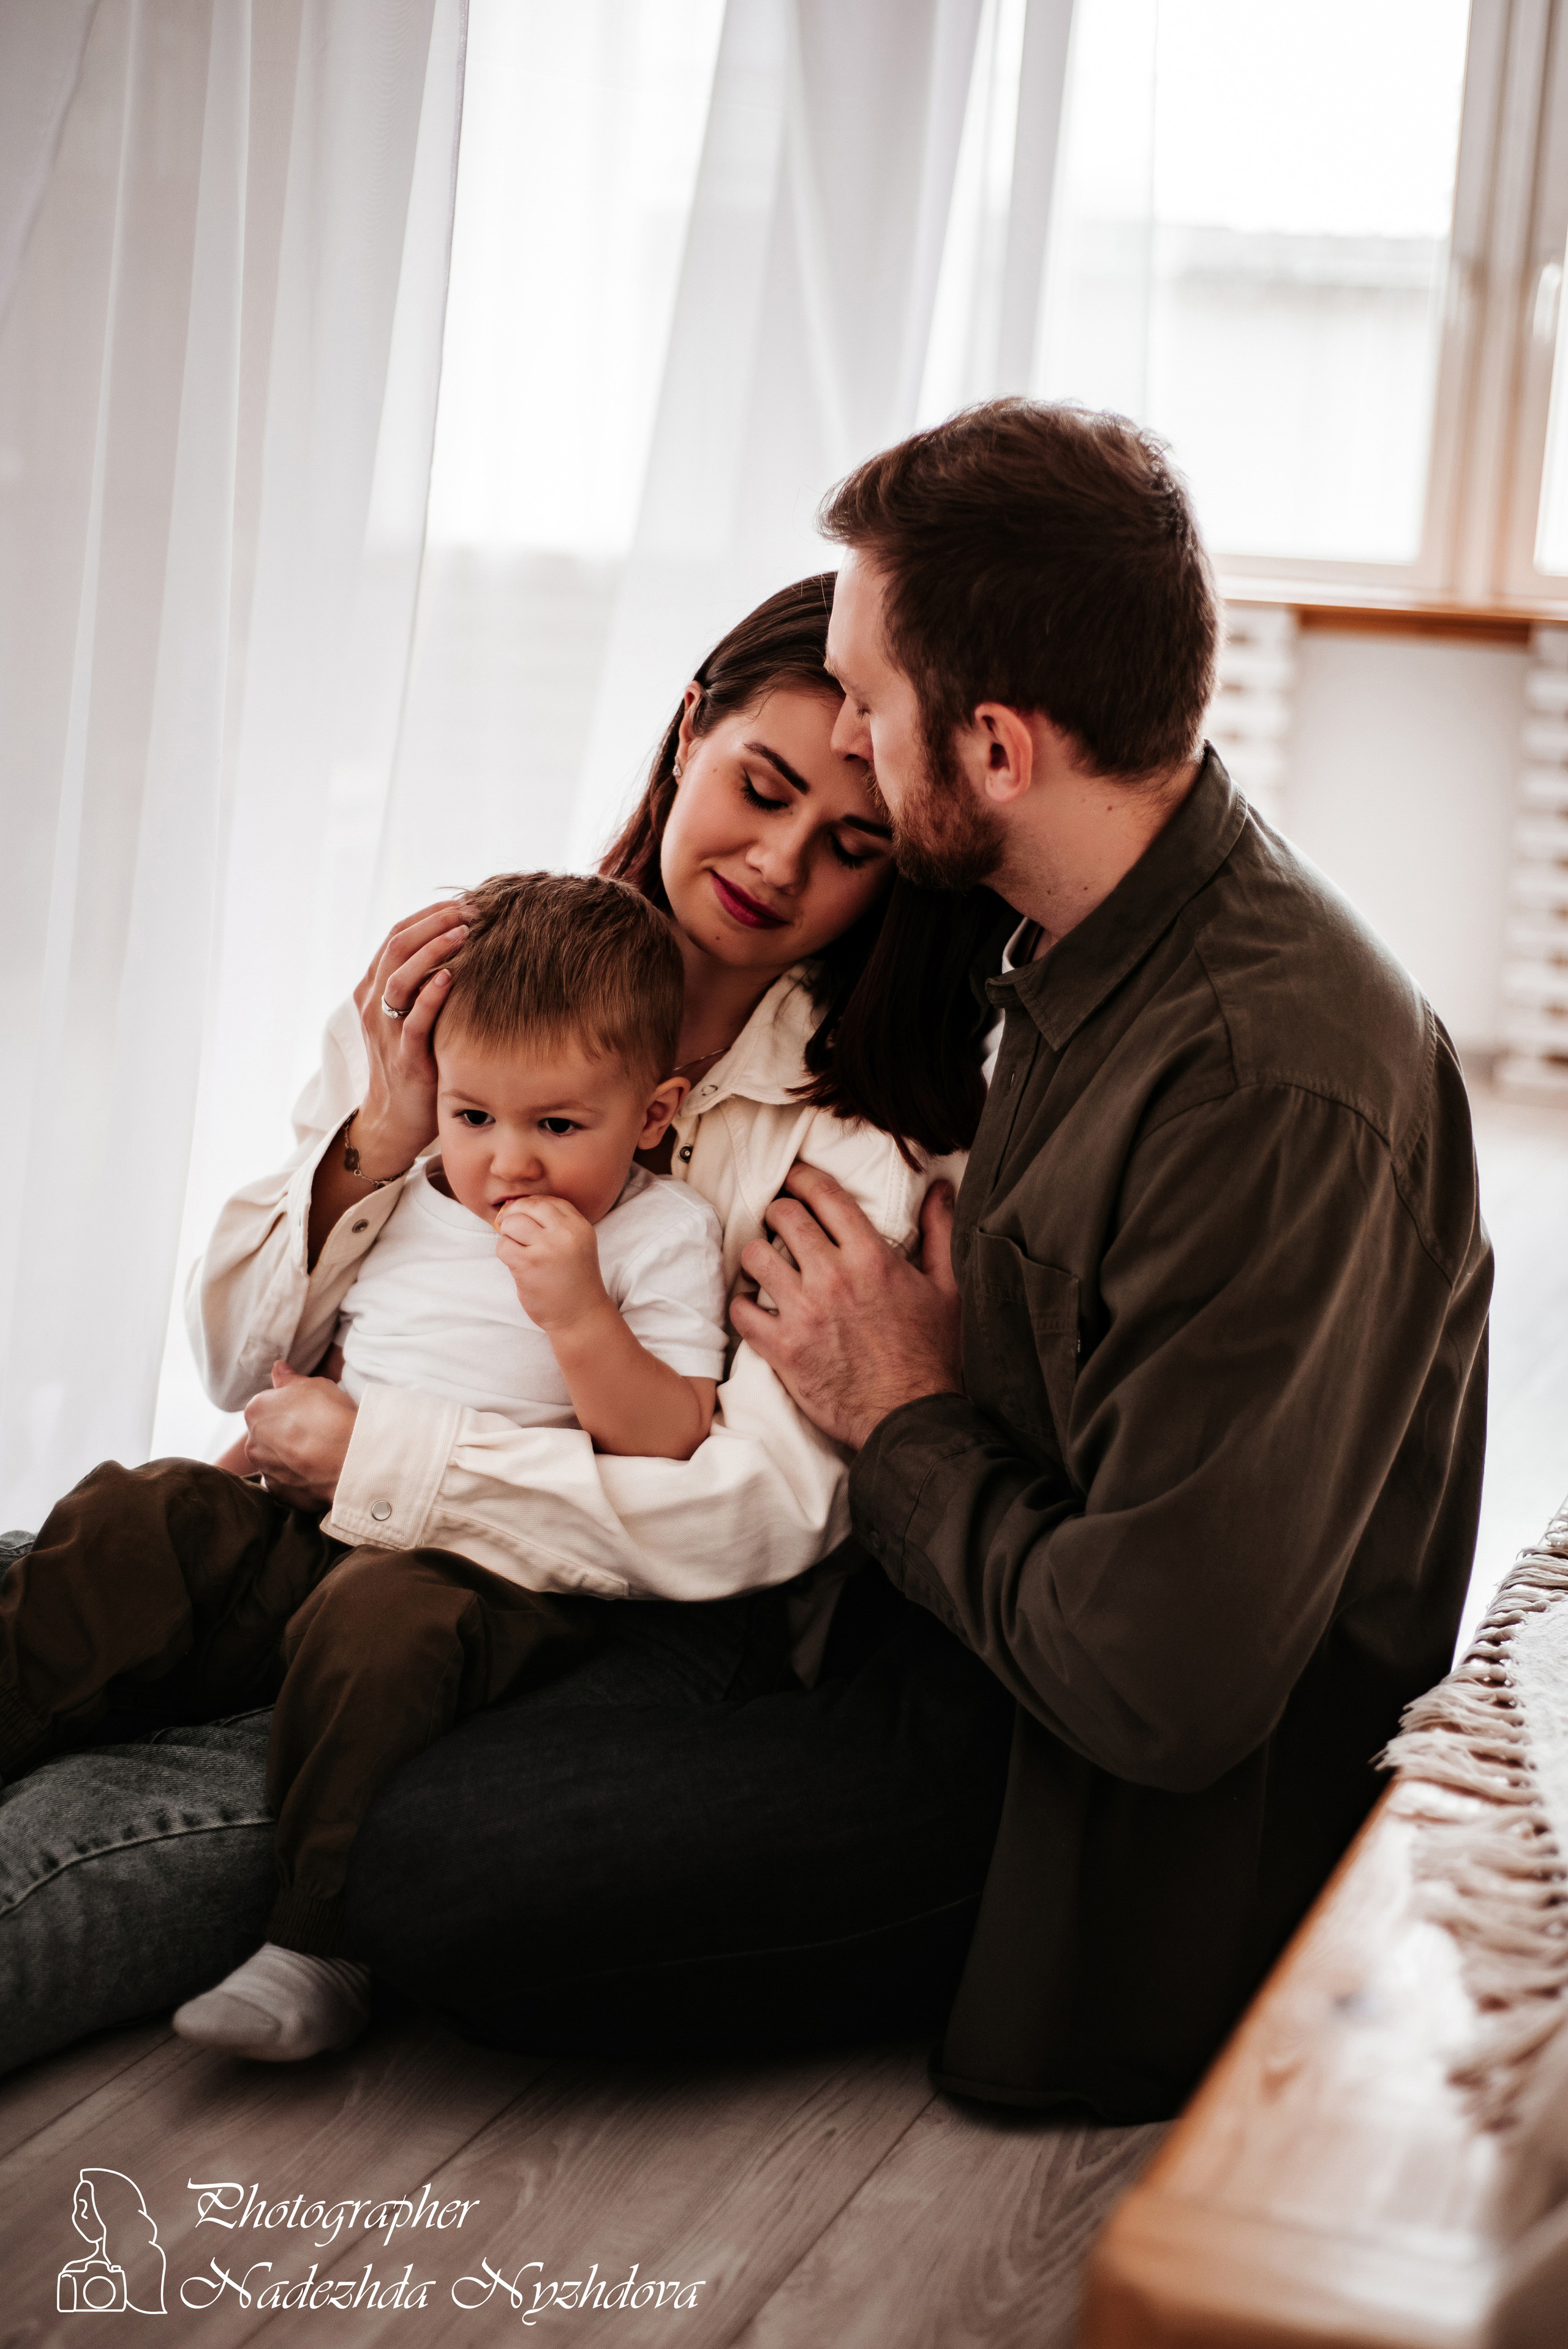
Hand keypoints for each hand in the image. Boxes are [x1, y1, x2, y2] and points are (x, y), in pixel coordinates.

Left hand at [243, 1362, 358, 1507]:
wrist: (351, 1458)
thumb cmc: (333, 1416)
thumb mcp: (314, 1385)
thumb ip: (290, 1380)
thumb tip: (278, 1370)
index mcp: (255, 1411)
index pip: (268, 1405)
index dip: (292, 1407)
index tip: (310, 1411)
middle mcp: (252, 1443)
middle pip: (268, 1434)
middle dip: (287, 1433)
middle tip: (317, 1431)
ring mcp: (266, 1472)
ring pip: (277, 1460)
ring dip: (292, 1457)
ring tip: (321, 1453)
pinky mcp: (281, 1495)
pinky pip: (288, 1483)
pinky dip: (300, 1478)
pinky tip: (319, 1471)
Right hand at [349, 899, 472, 1175]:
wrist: (396, 1120)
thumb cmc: (414, 1062)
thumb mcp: (413, 1016)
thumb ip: (425, 983)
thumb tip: (466, 945)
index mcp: (374, 989)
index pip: (396, 935)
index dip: (428, 915)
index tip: (463, 901)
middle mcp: (374, 1005)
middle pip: (396, 946)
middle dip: (434, 923)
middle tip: (470, 909)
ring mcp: (385, 1031)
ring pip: (399, 977)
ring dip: (432, 950)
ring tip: (463, 932)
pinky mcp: (404, 1057)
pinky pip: (413, 1021)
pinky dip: (430, 996)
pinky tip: (451, 977)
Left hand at [495, 1196, 609, 1333]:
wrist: (581, 1315)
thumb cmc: (573, 1280)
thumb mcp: (576, 1244)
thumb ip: (555, 1224)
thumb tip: (516, 1206)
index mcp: (580, 1226)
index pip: (548, 1201)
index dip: (530, 1207)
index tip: (524, 1220)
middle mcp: (566, 1233)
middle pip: (527, 1206)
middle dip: (514, 1216)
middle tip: (510, 1229)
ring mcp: (547, 1248)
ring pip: (512, 1224)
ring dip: (507, 1236)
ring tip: (516, 1250)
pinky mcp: (529, 1265)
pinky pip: (503, 1246)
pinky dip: (504, 1253)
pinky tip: (515, 1264)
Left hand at [730, 1165, 962, 1449]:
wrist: (912, 1417)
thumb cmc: (933, 1355)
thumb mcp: (948, 1288)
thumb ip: (940, 1232)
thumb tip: (941, 1187)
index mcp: (871, 1257)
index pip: (825, 1195)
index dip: (803, 1178)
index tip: (796, 1179)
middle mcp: (832, 1277)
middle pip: (783, 1216)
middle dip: (780, 1212)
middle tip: (782, 1223)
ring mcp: (803, 1313)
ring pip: (755, 1256)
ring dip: (758, 1255)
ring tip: (767, 1263)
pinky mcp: (783, 1349)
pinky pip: (741, 1311)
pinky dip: (743, 1306)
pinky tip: (756, 1308)